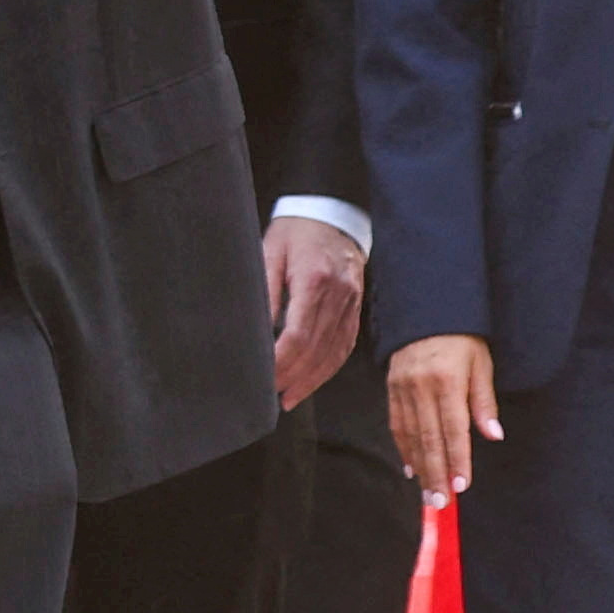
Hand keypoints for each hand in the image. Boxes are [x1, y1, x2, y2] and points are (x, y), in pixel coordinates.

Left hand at [267, 215, 367, 407]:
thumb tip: (257, 331)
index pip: (298, 333)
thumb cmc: (293, 233)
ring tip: (291, 397)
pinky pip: (346, 344)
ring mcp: (352, 302)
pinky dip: (330, 366)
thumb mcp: (268, 253)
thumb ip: (265, 292)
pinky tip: (314, 380)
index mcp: (315, 280)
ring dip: (313, 379)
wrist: (330, 215)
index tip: (263, 375)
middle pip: (317, 348)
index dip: (281, 360)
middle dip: (294, 377)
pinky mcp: (356, 307)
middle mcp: (339, 294)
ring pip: (335, 351)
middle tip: (273, 396)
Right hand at [387, 332, 500, 501]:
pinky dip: (403, 447)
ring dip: (420, 466)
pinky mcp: (391, 387)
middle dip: (435, 472)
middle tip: (440, 502)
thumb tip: (492, 435)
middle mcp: (420, 387)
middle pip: (428, 438)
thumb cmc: (462, 337)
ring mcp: (401, 388)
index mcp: (446, 381)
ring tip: (427, 492)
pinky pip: (396, 423)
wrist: (426, 309)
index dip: (457, 459)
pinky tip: (411, 466)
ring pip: (410, 435)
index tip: (461, 486)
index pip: (453, 429)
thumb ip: (484, 401)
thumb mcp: (482, 364)